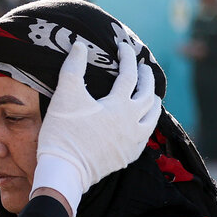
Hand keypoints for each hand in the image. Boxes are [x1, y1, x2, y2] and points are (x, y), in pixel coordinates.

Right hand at [32, 41, 157, 216]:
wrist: (65, 171)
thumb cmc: (63, 132)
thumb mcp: (65, 96)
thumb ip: (73, 68)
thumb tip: (79, 45)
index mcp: (120, 105)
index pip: (129, 74)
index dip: (127, 57)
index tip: (123, 47)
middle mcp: (133, 122)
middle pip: (148, 94)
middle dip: (146, 77)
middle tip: (142, 67)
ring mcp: (133, 141)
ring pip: (153, 117)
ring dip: (153, 101)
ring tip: (150, 94)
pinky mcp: (128, 156)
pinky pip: (145, 136)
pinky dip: (146, 123)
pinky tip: (140, 123)